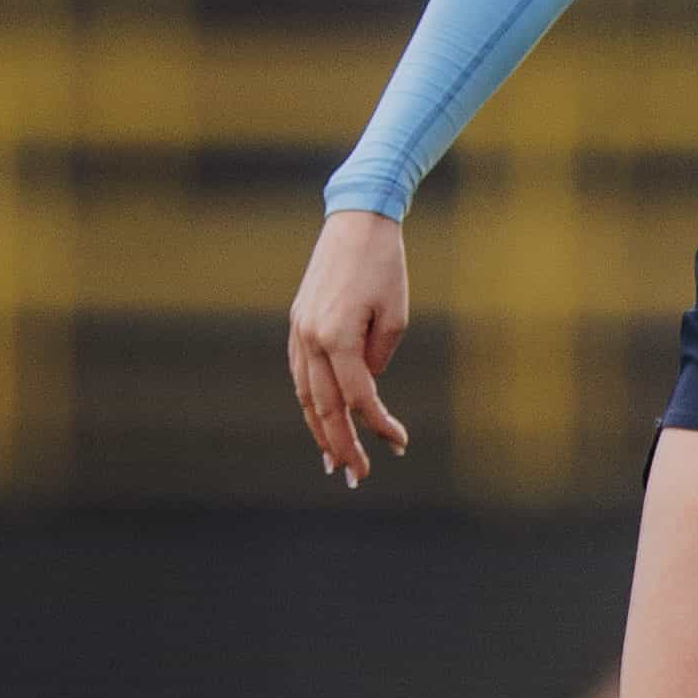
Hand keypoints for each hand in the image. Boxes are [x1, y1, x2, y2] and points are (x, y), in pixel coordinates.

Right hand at [288, 208, 413, 486]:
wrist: (356, 221)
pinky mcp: (297, 324)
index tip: (400, 443)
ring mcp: (298, 332)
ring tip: (334, 461)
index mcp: (337, 337)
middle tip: (356, 476)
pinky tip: (321, 421)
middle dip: (341, 445)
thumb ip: (378, 357)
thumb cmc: (385, 266)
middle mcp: (311, 339)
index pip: (359, 397)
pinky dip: (310, 402)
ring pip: (305, 395)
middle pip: (324, 407)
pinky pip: (300, 375)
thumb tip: (365, 387)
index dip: (379, 425)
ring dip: (320, 431)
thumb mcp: (395, 315)